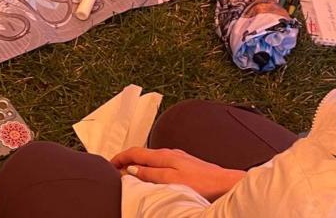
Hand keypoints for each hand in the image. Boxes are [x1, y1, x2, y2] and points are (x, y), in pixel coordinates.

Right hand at [111, 147, 245, 201]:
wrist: (226, 183)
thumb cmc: (202, 183)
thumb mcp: (170, 180)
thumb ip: (150, 174)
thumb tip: (132, 170)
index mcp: (162, 155)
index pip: (134, 152)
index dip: (120, 157)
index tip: (109, 164)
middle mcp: (168, 153)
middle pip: (141, 153)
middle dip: (126, 160)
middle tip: (116, 169)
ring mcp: (178, 158)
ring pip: (151, 158)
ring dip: (138, 164)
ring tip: (131, 174)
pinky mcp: (185, 164)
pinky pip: (160, 163)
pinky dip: (150, 167)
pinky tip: (153, 175)